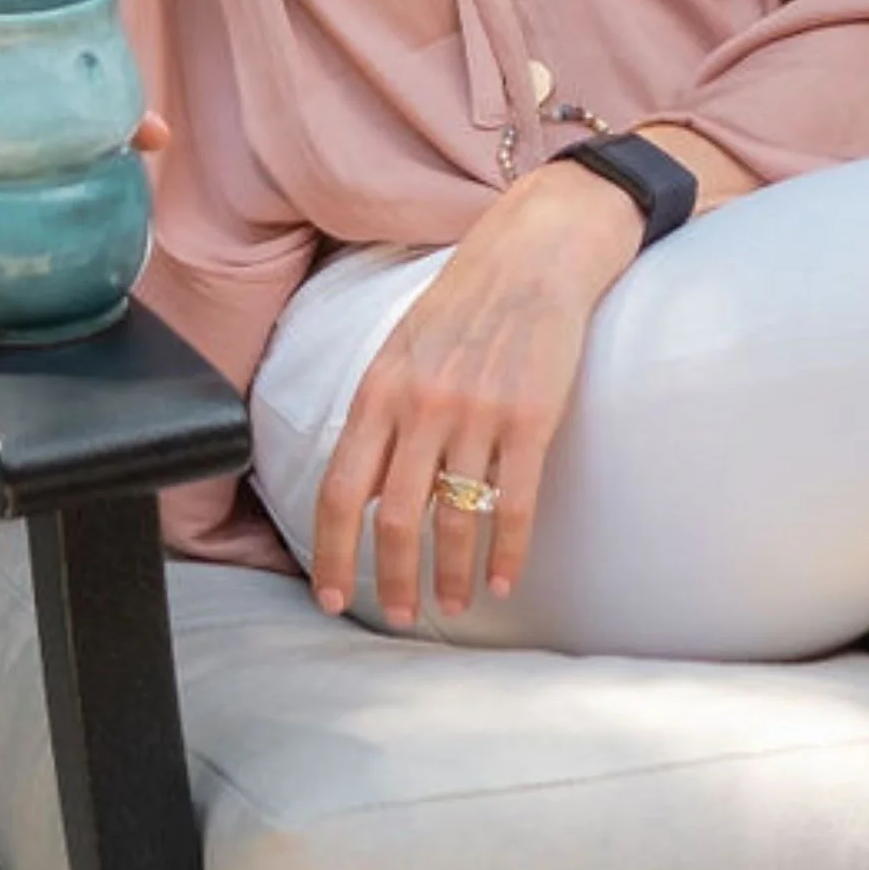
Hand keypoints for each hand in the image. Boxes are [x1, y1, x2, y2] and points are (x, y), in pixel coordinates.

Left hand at [311, 165, 642, 623]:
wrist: (536, 253)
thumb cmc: (467, 302)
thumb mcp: (402, 349)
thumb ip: (381, 413)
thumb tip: (366, 488)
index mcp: (379, 390)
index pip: (341, 488)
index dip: (332, 551)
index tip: (332, 597)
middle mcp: (420, 405)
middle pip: (393, 516)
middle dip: (391, 578)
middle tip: (398, 616)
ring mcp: (477, 413)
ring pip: (454, 518)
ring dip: (450, 574)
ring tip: (451, 605)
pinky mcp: (531, 418)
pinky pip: (513, 502)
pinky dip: (506, 551)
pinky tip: (501, 580)